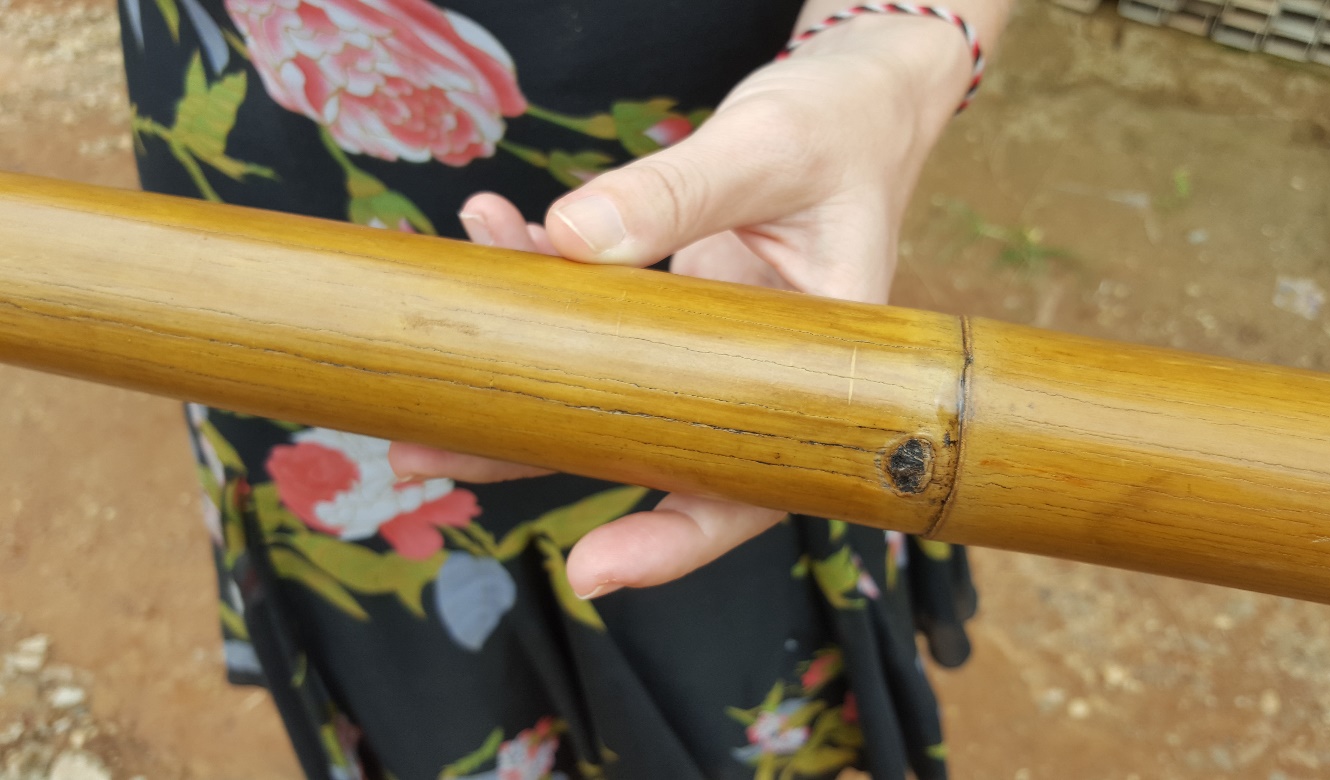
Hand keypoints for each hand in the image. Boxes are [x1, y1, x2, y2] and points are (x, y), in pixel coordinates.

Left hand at [392, 10, 988, 597]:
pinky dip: (542, 275)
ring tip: (427, 344)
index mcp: (815, 372)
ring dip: (514, 366)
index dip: (675, 537)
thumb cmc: (842, 125)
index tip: (591, 572)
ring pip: (606, 382)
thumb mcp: (770, 150)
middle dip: (533, 448)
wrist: (857, 96)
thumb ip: (679, 193)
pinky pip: (597, 307)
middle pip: (646, 443)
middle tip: (427, 452)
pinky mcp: (674, 298)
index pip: (752, 482)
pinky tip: (496, 230)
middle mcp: (756, 373)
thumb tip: (572, 244)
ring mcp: (709, 341)